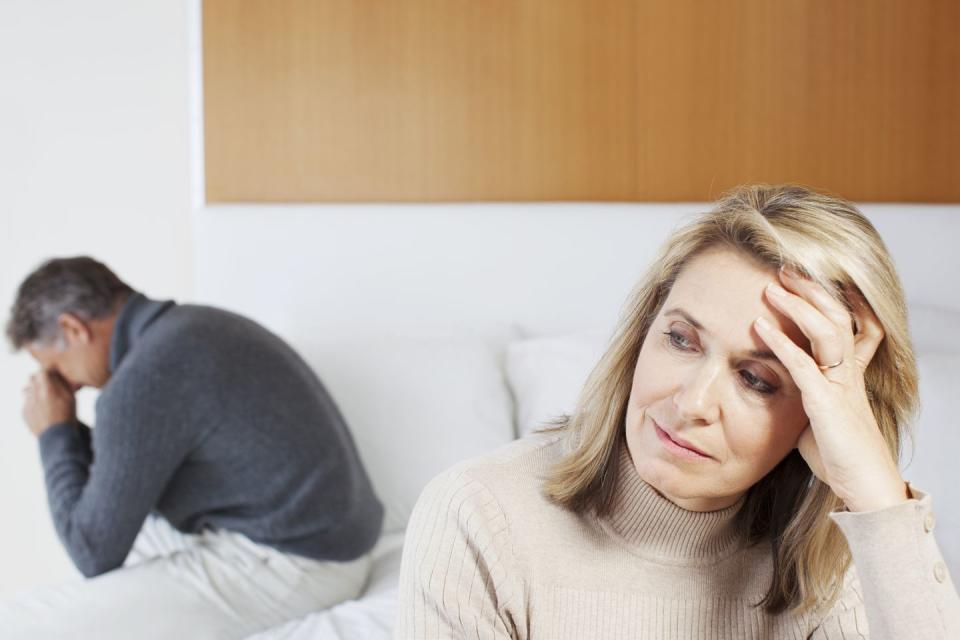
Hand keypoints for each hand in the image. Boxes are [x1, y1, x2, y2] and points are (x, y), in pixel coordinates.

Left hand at [22, 371, 76, 436]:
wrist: (57, 437)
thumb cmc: (67, 416)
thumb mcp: (71, 397)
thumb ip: (62, 383)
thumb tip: (56, 374)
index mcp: (47, 390)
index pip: (42, 372)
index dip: (48, 372)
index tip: (52, 375)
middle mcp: (35, 395)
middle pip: (32, 379)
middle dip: (39, 380)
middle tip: (48, 385)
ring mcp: (27, 404)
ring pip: (28, 390)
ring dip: (35, 391)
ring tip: (46, 399)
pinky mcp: (24, 413)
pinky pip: (26, 402)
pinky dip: (33, 403)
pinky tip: (43, 410)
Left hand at [755, 267, 907, 512]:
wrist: (865, 487)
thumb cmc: (839, 453)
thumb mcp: (819, 413)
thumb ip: (804, 391)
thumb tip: (777, 381)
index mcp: (849, 372)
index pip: (851, 323)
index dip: (835, 297)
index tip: (808, 274)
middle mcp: (848, 372)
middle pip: (838, 316)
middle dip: (812, 289)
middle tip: (785, 266)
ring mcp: (841, 385)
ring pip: (826, 332)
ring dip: (797, 306)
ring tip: (771, 286)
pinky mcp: (827, 404)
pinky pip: (803, 365)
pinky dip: (780, 342)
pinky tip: (760, 325)